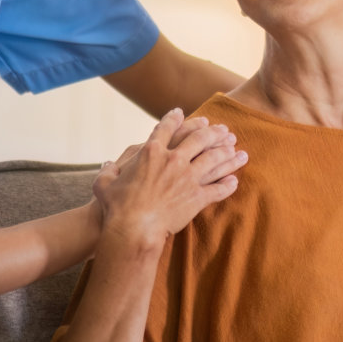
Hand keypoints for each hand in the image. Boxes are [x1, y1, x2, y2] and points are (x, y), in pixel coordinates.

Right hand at [94, 109, 246, 248]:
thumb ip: (107, 172)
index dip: (174, 118)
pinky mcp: (197, 198)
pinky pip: (217, 190)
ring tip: (238, 151)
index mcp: (151, 152)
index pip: (166, 128)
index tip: (181, 112)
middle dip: (213, 132)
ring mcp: (188, 178)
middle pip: (199, 139)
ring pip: (213, 160)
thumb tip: (107, 165)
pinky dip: (227, 186)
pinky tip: (235, 182)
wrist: (134, 228)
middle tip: (223, 129)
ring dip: (227, 155)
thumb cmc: (116, 207)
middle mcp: (173, 160)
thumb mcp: (104, 185)